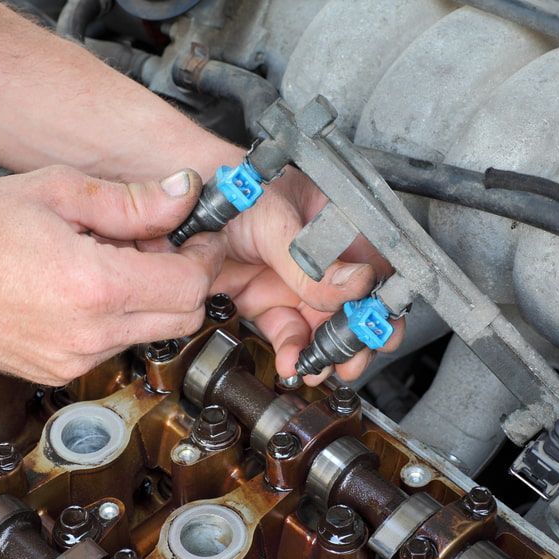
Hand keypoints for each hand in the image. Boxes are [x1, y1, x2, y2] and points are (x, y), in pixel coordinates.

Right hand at [0, 165, 222, 384]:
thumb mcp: (56, 192)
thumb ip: (131, 200)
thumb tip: (184, 194)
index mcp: (95, 286)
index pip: (191, 284)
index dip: (202, 255)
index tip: (194, 235)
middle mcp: (91, 333)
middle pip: (184, 317)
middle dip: (183, 278)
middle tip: (153, 244)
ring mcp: (76, 359)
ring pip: (152, 332)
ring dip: (149, 297)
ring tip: (105, 260)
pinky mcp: (61, 370)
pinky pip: (115, 345)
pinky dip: (117, 317)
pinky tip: (82, 287)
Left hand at [212, 168, 404, 383]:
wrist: (178, 210)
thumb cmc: (231, 191)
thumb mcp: (274, 222)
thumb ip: (311, 261)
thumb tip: (357, 285)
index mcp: (337, 226)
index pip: (373, 267)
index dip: (380, 301)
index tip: (378, 328)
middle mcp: (320, 257)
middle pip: (352, 305)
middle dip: (356, 338)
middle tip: (353, 359)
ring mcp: (292, 281)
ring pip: (322, 327)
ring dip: (326, 353)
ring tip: (320, 367)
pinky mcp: (264, 302)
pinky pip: (287, 334)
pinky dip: (293, 353)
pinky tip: (293, 362)